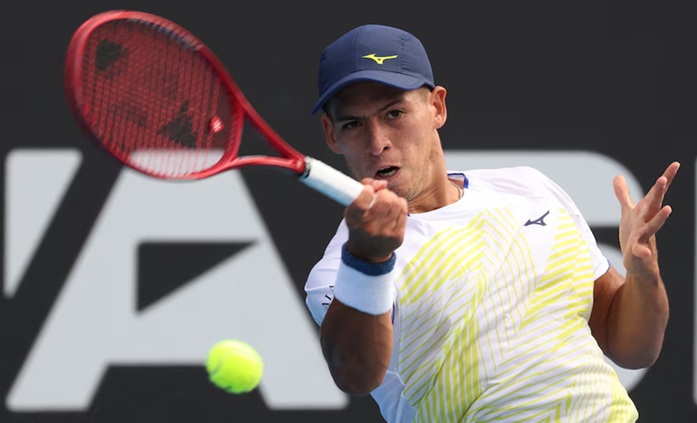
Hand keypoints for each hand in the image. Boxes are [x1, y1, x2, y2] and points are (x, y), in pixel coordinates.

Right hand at [344, 178, 407, 262]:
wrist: (367, 252)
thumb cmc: (360, 225)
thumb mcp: (353, 209)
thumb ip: (363, 188)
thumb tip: (383, 183)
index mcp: (354, 220)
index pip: (361, 201)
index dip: (368, 190)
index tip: (369, 190)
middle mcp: (369, 228)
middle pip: (385, 200)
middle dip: (385, 193)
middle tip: (382, 196)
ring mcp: (384, 234)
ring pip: (396, 203)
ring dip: (393, 198)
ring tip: (388, 202)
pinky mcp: (397, 237)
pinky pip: (403, 211)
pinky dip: (400, 205)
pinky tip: (394, 209)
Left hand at [613, 161, 679, 278]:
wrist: (638, 262)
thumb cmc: (634, 234)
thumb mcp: (628, 212)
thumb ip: (623, 194)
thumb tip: (618, 176)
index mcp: (645, 211)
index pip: (655, 193)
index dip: (665, 179)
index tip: (675, 164)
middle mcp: (647, 222)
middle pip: (653, 205)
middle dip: (658, 192)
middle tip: (663, 178)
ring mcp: (643, 237)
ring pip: (652, 226)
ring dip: (659, 218)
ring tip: (668, 209)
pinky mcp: (636, 252)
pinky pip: (640, 252)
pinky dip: (642, 251)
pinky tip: (645, 253)